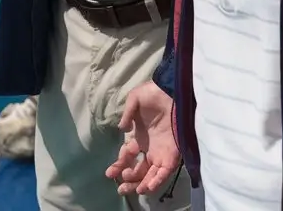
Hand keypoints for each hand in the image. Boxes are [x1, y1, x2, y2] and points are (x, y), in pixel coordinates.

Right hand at [105, 82, 179, 196]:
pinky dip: (156, 181)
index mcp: (140, 137)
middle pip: (138, 170)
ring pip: (150, 175)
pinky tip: (147, 187)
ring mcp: (161, 153)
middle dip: (128, 180)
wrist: (173, 92)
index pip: (128, 156)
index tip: (110, 173)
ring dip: (141, 184)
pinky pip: (164, 172)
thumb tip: (122, 129)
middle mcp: (150, 148)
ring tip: (133, 190)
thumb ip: (127, 115)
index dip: (119, 165)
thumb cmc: (154, 94)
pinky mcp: (172, 155)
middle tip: (120, 188)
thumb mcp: (135, 100)